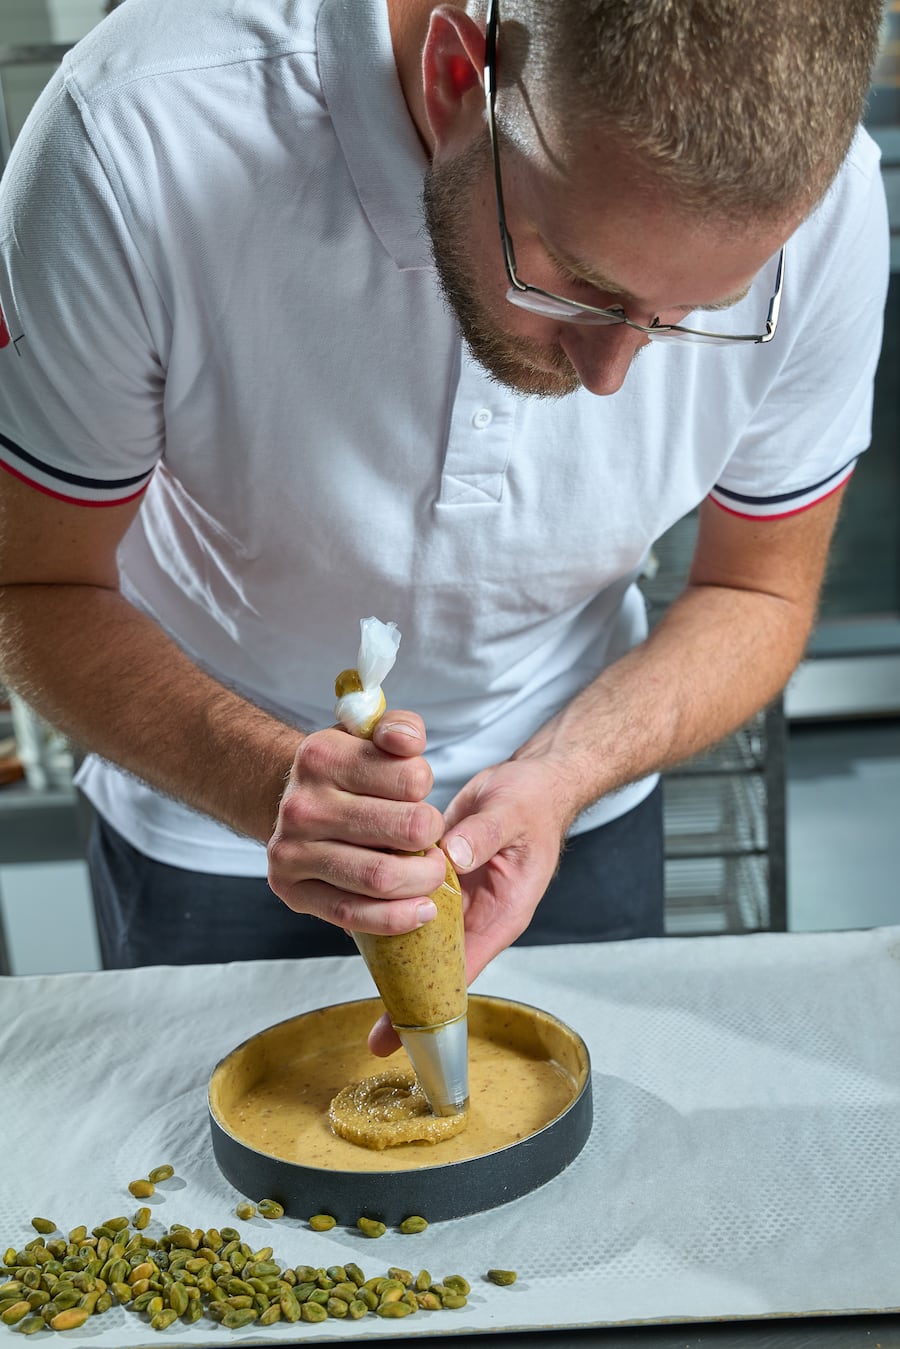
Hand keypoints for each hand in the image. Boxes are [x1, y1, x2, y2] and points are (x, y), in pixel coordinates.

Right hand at [267, 712, 446, 935]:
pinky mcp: (292, 889)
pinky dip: (396, 917)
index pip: (410, 778)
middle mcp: (302, 804)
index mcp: (322, 756)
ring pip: (381, 877)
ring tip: (431, 873)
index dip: (427, 788)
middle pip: (403, 829)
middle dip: (432, 838)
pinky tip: (421, 910)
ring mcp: (292, 850)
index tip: (419, 794)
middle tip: (432, 839)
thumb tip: (409, 742)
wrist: (295, 803)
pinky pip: (352, 913)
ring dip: (423, 879)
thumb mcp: (371, 737)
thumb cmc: (348, 772)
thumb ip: (401, 729)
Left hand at [367, 754, 573, 1056]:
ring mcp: (455, 900)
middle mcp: (477, 915)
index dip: (435, 1001)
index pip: (465, 969)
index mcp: (502, 913)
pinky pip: (408, 903)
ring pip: (418, 939)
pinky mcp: (437, 880)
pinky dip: (387, 912)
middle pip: (438, 967)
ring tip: (360, 1000)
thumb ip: (483, 835)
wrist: (531, 781)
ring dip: (393, 960)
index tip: (408, 1032)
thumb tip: (453, 857)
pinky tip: (359, 922)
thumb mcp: (512, 813)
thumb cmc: (532, 801)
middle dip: (408, 998)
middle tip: (375, 1038)